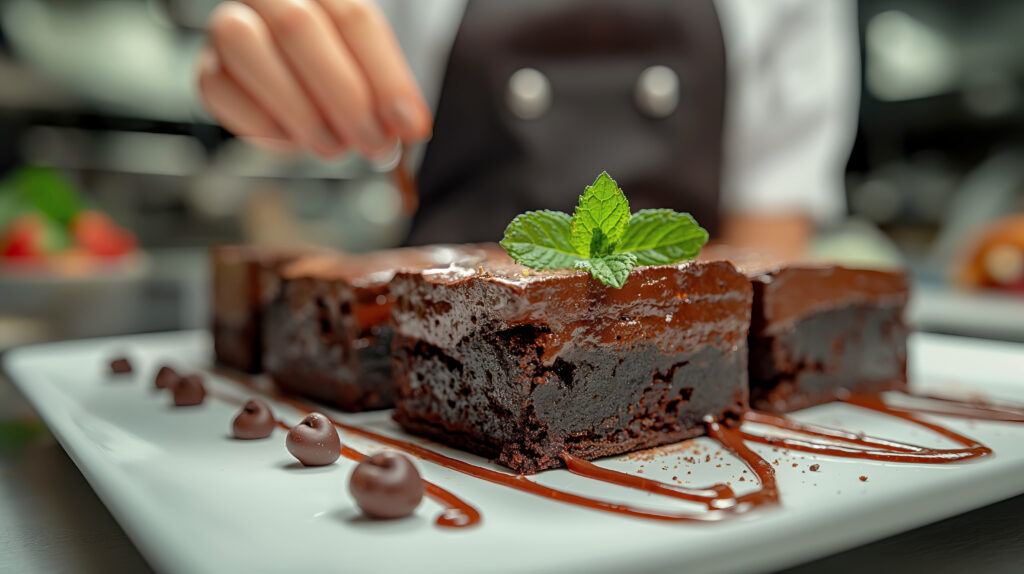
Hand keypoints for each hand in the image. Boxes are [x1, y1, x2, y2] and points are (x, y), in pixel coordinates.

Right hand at [197, 0, 431, 158]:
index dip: (385, 75)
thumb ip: (389, 92)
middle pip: (298, 27)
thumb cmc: (339, 75)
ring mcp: (230, 27)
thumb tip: (408, 125)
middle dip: (344, 96)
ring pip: (247, 47)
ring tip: (333, 146)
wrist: (293, 83)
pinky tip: (293, 140)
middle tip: (373, 142)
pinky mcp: (208, 68)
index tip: (408, 124)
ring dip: (300, 110)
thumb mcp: (372, 77)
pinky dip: (262, 125)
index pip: (354, 18)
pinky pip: (219, 88)